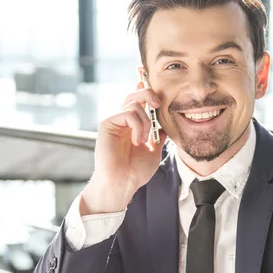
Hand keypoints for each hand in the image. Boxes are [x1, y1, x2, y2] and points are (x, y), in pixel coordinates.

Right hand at [81, 82, 166, 214]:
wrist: (123, 183)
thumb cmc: (136, 172)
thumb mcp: (154, 151)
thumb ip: (159, 135)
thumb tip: (165, 124)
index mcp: (132, 126)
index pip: (138, 102)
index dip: (145, 91)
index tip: (154, 89)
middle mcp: (122, 121)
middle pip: (134, 95)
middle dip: (148, 94)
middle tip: (158, 104)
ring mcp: (114, 121)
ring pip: (134, 105)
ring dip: (145, 123)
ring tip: (143, 141)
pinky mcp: (107, 124)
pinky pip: (128, 113)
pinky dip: (137, 127)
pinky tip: (136, 141)